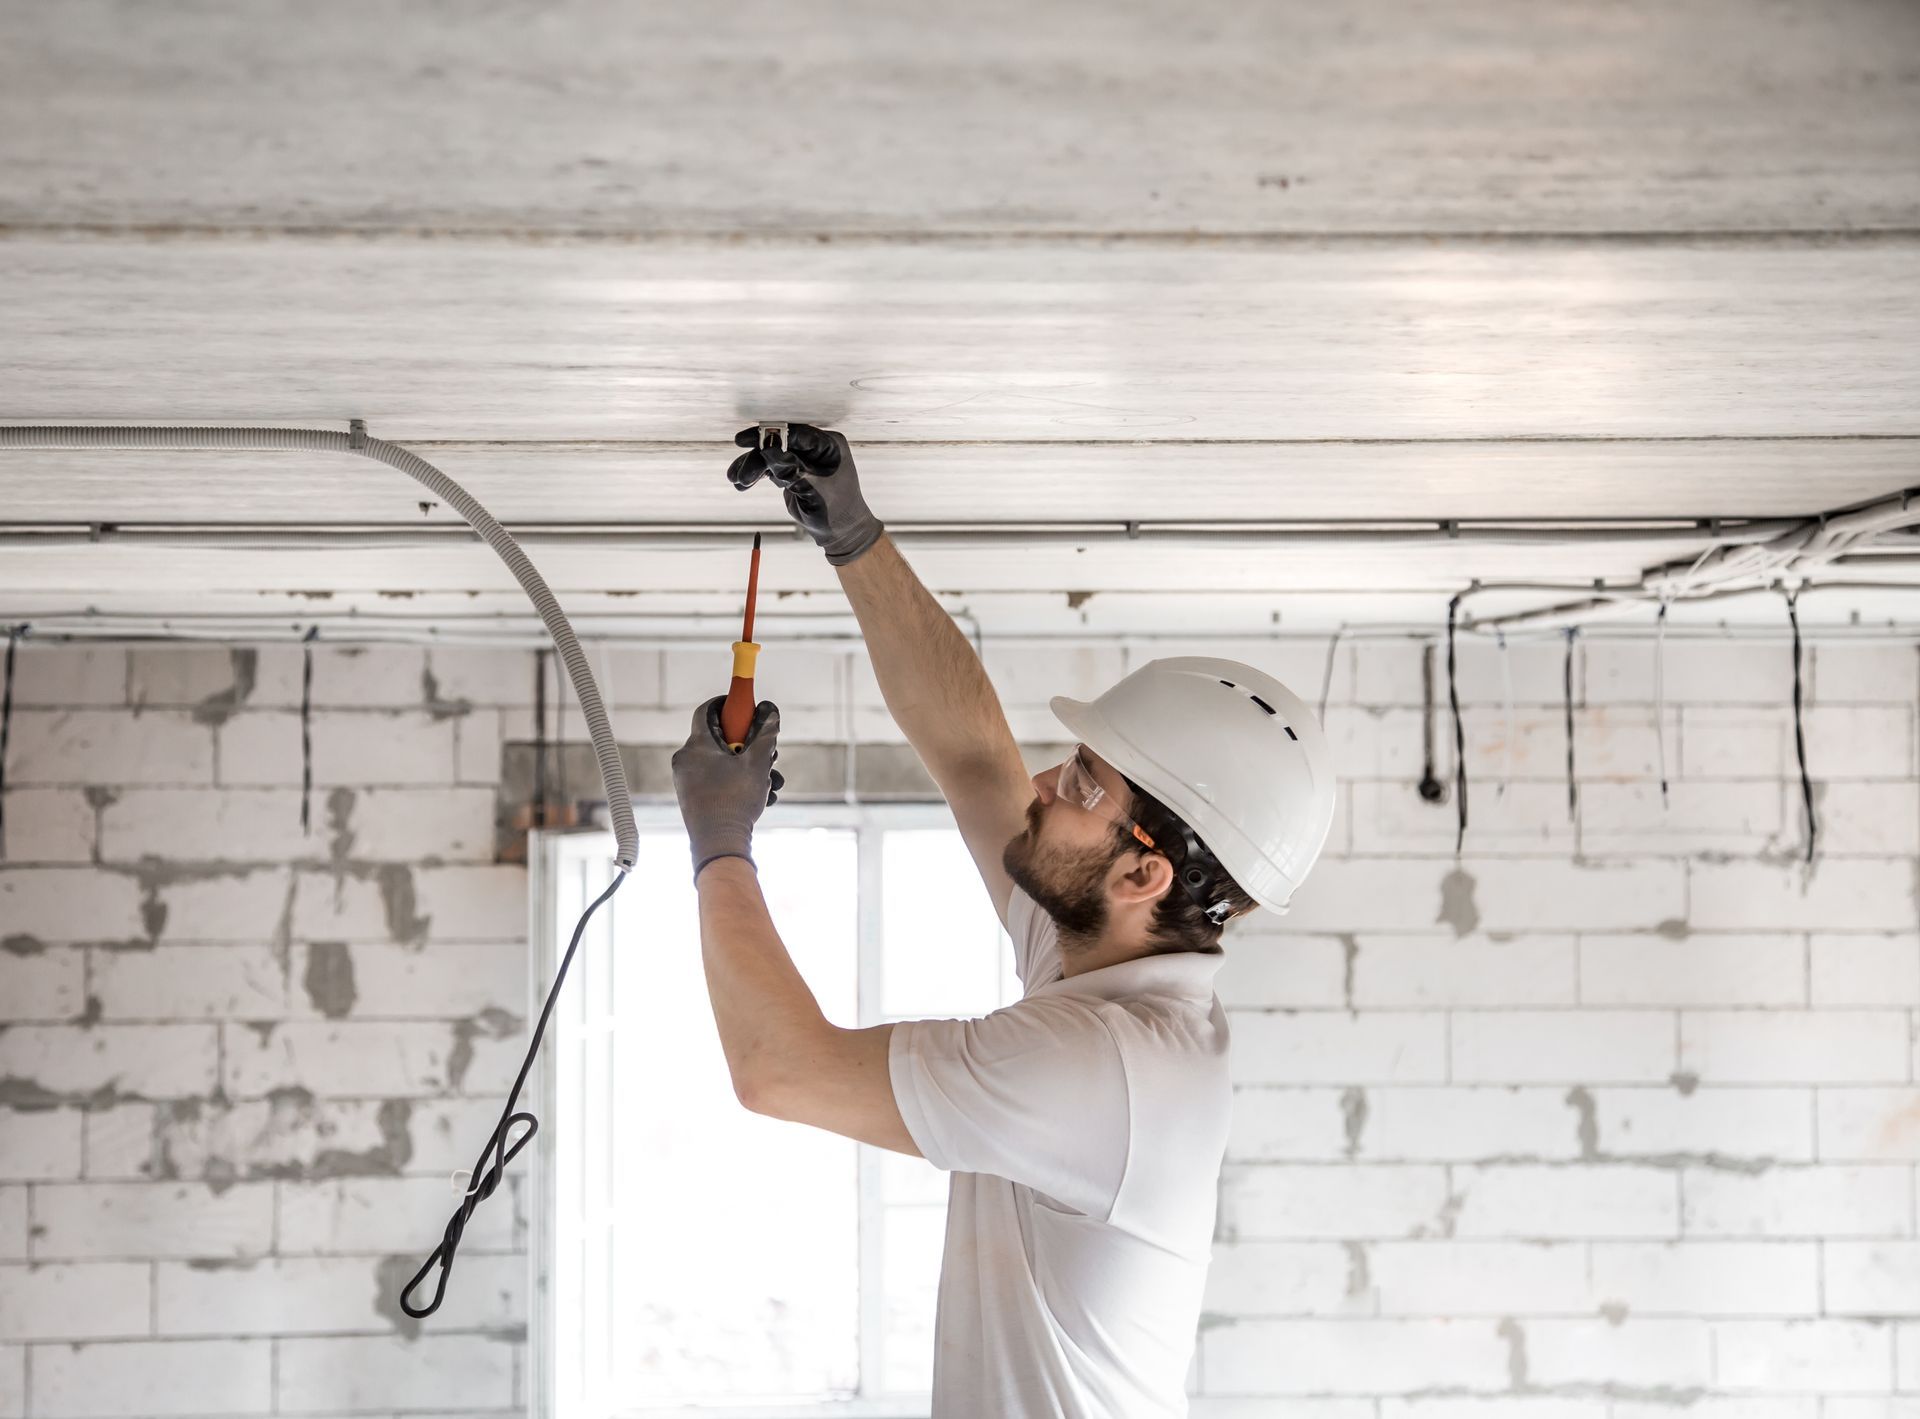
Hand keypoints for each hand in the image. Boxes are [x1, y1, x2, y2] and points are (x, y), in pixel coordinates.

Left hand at [670, 697, 785, 879]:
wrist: (718, 843)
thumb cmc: (735, 801)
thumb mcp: (758, 763)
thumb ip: (765, 734)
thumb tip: (770, 712)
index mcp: (697, 746)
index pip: (708, 711)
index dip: (727, 704)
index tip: (743, 705)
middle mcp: (686, 760)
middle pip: (719, 739)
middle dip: (747, 743)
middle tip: (768, 750)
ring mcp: (686, 780)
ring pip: (721, 762)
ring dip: (747, 767)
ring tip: (770, 781)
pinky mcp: (691, 797)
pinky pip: (715, 780)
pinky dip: (736, 782)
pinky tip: (759, 795)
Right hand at [728, 423, 884, 565]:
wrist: (840, 533)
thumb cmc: (837, 511)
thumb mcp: (814, 489)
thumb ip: (792, 469)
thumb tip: (767, 449)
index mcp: (829, 446)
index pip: (796, 434)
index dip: (769, 434)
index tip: (745, 439)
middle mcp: (815, 449)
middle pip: (779, 445)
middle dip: (757, 459)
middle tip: (741, 475)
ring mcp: (802, 459)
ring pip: (771, 456)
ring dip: (752, 468)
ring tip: (737, 481)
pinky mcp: (791, 472)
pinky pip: (770, 469)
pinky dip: (756, 475)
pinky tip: (740, 483)